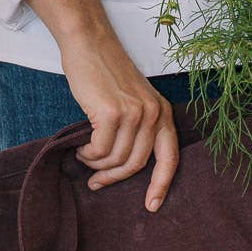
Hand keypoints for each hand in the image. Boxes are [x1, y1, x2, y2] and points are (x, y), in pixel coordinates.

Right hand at [63, 26, 178, 211]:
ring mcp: (134, 113)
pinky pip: (100, 150)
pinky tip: (81, 148)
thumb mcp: (133, 101)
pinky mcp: (112, 113)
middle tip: (97, 183)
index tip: (152, 206)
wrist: (89, 43)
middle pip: (136, 164)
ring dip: (96, 165)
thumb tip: (124, 166)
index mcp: (162, 113)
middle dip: (114, 178)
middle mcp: (153, 113)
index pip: (170, 158)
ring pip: (116, 159)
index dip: (162, 185)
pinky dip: (88, 154)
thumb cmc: (106, 74)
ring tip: (85, 158)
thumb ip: (138, 128)